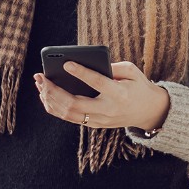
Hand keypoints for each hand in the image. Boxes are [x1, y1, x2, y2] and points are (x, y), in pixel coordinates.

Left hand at [34, 61, 170, 130]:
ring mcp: (100, 120)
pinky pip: (70, 118)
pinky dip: (55, 108)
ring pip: (69, 114)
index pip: (97, 83)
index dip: (81, 73)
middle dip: (54, 91)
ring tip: (40, 84)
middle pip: (75, 104)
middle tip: (41, 76)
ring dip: (50, 99)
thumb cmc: (138, 86)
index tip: (66, 63)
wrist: (148, 111)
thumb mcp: (132, 71)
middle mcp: (108, 110)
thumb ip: (112, 66)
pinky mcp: (95, 125)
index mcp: (119, 94)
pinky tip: (46, 96)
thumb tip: (86, 63)